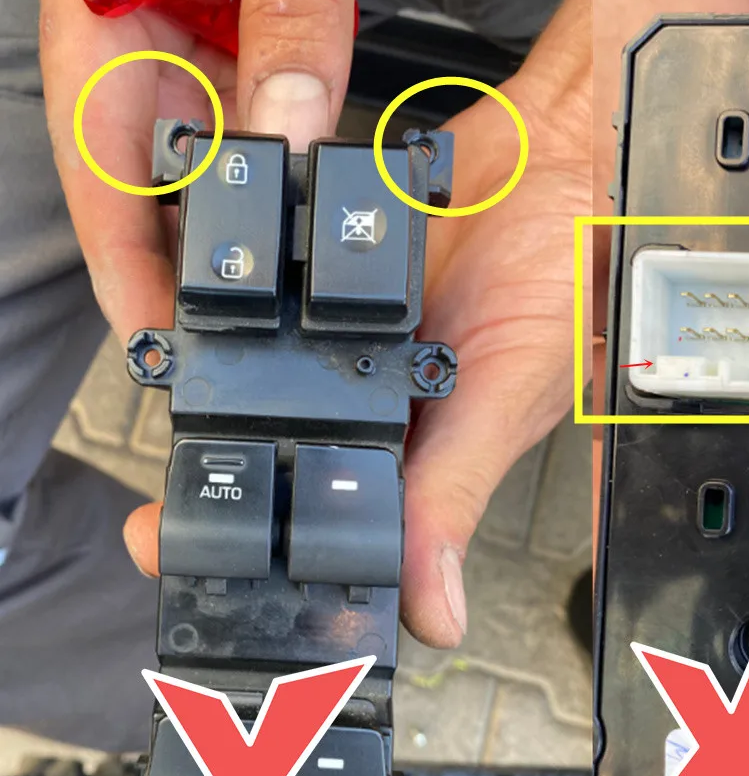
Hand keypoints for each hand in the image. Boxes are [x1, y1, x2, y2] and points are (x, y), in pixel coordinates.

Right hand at [38, 0, 356, 341]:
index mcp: (100, 44)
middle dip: (200, 281)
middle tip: (247, 346)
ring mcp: (182, 77)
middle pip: (158, 207)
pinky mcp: (230, 71)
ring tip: (288, 308)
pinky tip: (311, 229)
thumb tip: (292, 138)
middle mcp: (136, 73)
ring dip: (247, 243)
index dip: (132, 281)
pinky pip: (250, 147)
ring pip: (209, 185)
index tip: (162, 345)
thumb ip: (283, 30)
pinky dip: (278, 189)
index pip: (106, 193)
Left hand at [117, 0, 591, 646]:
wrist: (568, 160)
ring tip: (167, 412)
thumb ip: (456, 495)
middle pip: (277, 457)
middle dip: (214, 487)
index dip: (266, 556)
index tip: (195, 566)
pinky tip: (192, 310)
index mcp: (418, 453)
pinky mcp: (327, 270)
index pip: (334, 523)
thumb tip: (438, 615)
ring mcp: (345, 338)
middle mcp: (375, 403)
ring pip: (255, 377)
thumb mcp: (509, 397)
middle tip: (154, 519)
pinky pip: (261, 292)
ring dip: (209, 394)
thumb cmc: (566, 284)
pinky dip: (228, 302)